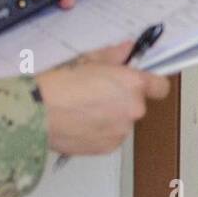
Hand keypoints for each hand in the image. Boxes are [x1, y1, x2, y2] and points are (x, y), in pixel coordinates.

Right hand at [37, 42, 170, 155]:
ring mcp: (122, 130)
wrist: (36, 113)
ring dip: (111, 118)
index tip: (143, 84)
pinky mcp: (109, 147)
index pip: (160, 86)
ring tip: (83, 111)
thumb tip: (127, 49)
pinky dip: (100, 133)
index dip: (152, 84)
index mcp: (132, 84)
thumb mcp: (86, 60)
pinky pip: (111, 137)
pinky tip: (80, 124)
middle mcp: (133, 108)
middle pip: (137, 104)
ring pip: (122, 122)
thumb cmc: (59, 84)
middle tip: (97, 95)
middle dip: (122, 100)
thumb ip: (113, 55)